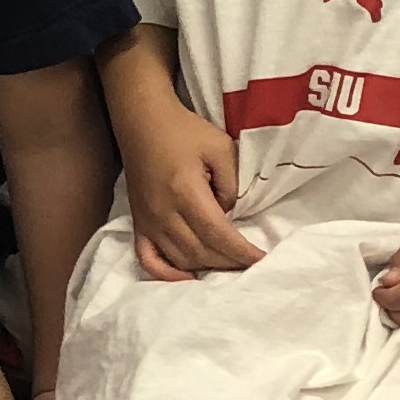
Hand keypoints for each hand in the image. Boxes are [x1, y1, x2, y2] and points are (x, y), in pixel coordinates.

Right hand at [121, 102, 258, 280]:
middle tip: (250, 263)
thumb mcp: (220, 147)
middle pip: (200, 252)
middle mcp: (163, 213)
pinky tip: (187, 277)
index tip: (261, 260)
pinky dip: (167, 274)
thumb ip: (230, 184)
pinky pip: (148, 260)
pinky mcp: (138, 224)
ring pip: (180, 259)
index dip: (241, 252)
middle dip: (229, 262)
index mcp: (185, 192)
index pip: (217, 234)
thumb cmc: (184, 131)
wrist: (142, 122)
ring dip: (207, 267)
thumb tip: (228, 213)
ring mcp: (147, 222)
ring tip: (228, 264)